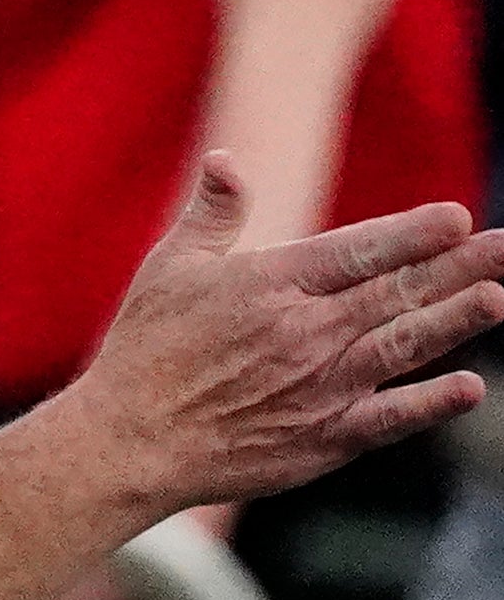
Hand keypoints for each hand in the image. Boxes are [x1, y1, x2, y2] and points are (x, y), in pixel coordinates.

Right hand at [63, 161, 503, 520]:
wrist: (132, 440)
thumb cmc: (145, 349)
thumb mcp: (168, 267)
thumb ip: (211, 214)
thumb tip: (228, 160)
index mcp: (269, 284)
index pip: (358, 249)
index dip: (411, 232)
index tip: (457, 217)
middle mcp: (304, 332)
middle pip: (396, 292)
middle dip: (458, 266)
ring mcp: (320, 387)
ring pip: (403, 345)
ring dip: (456, 321)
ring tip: (499, 298)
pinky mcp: (325, 437)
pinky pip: (390, 417)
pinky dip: (431, 403)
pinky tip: (471, 388)